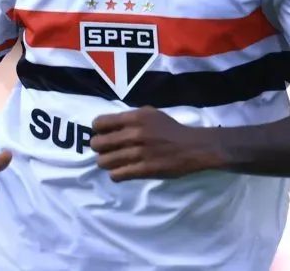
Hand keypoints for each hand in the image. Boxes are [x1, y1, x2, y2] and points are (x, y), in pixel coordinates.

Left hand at [91, 107, 215, 181]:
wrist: (192, 147)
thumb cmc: (170, 129)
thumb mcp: (150, 114)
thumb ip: (129, 118)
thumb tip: (107, 125)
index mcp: (134, 117)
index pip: (99, 123)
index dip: (98, 130)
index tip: (103, 134)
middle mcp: (133, 134)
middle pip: (97, 144)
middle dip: (99, 148)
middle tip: (106, 150)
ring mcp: (137, 153)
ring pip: (103, 161)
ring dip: (106, 162)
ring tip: (113, 162)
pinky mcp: (143, 170)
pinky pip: (116, 175)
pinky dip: (116, 174)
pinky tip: (122, 170)